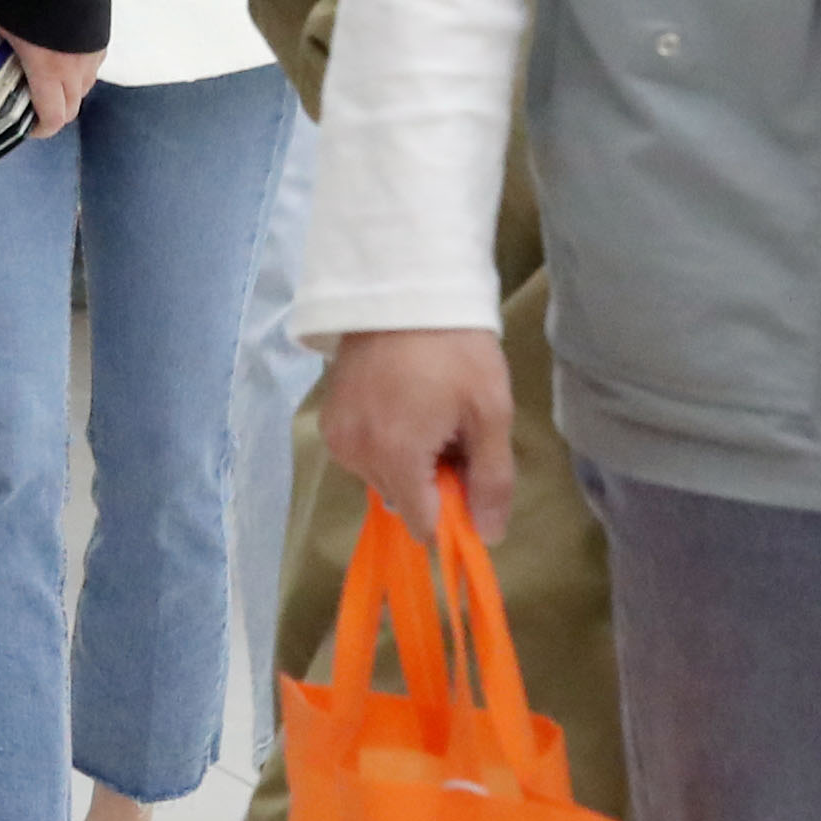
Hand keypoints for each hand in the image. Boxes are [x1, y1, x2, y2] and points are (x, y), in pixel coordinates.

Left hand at [0, 0, 103, 139]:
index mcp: (48, 71)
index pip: (54, 117)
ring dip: (71, 88)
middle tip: (35, 105)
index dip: (42, 129)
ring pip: (87, 83)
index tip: (28, 128)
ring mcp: (92, 49)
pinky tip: (65, 48)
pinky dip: (81, 63)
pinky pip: (94, 59)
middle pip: (74, 106)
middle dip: (55, 112)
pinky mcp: (102, 30)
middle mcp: (76, 67)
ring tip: (50, 77)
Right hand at [321, 327, 514, 547]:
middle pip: (404, 499)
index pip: (424, 523)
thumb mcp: (490, 411)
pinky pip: (362, 452)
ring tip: (427, 410)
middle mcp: (356, 454)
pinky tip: (402, 403)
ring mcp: (336, 435)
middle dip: (431, 479)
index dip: (454, 508)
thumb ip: (492, 479)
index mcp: (395, 456)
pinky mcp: (328, 416)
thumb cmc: (455, 347)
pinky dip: (384, 441)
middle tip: (452, 428)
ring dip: (407, 460)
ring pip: (382, 476)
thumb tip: (489, 536)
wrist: (404, 284)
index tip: (470, 470)